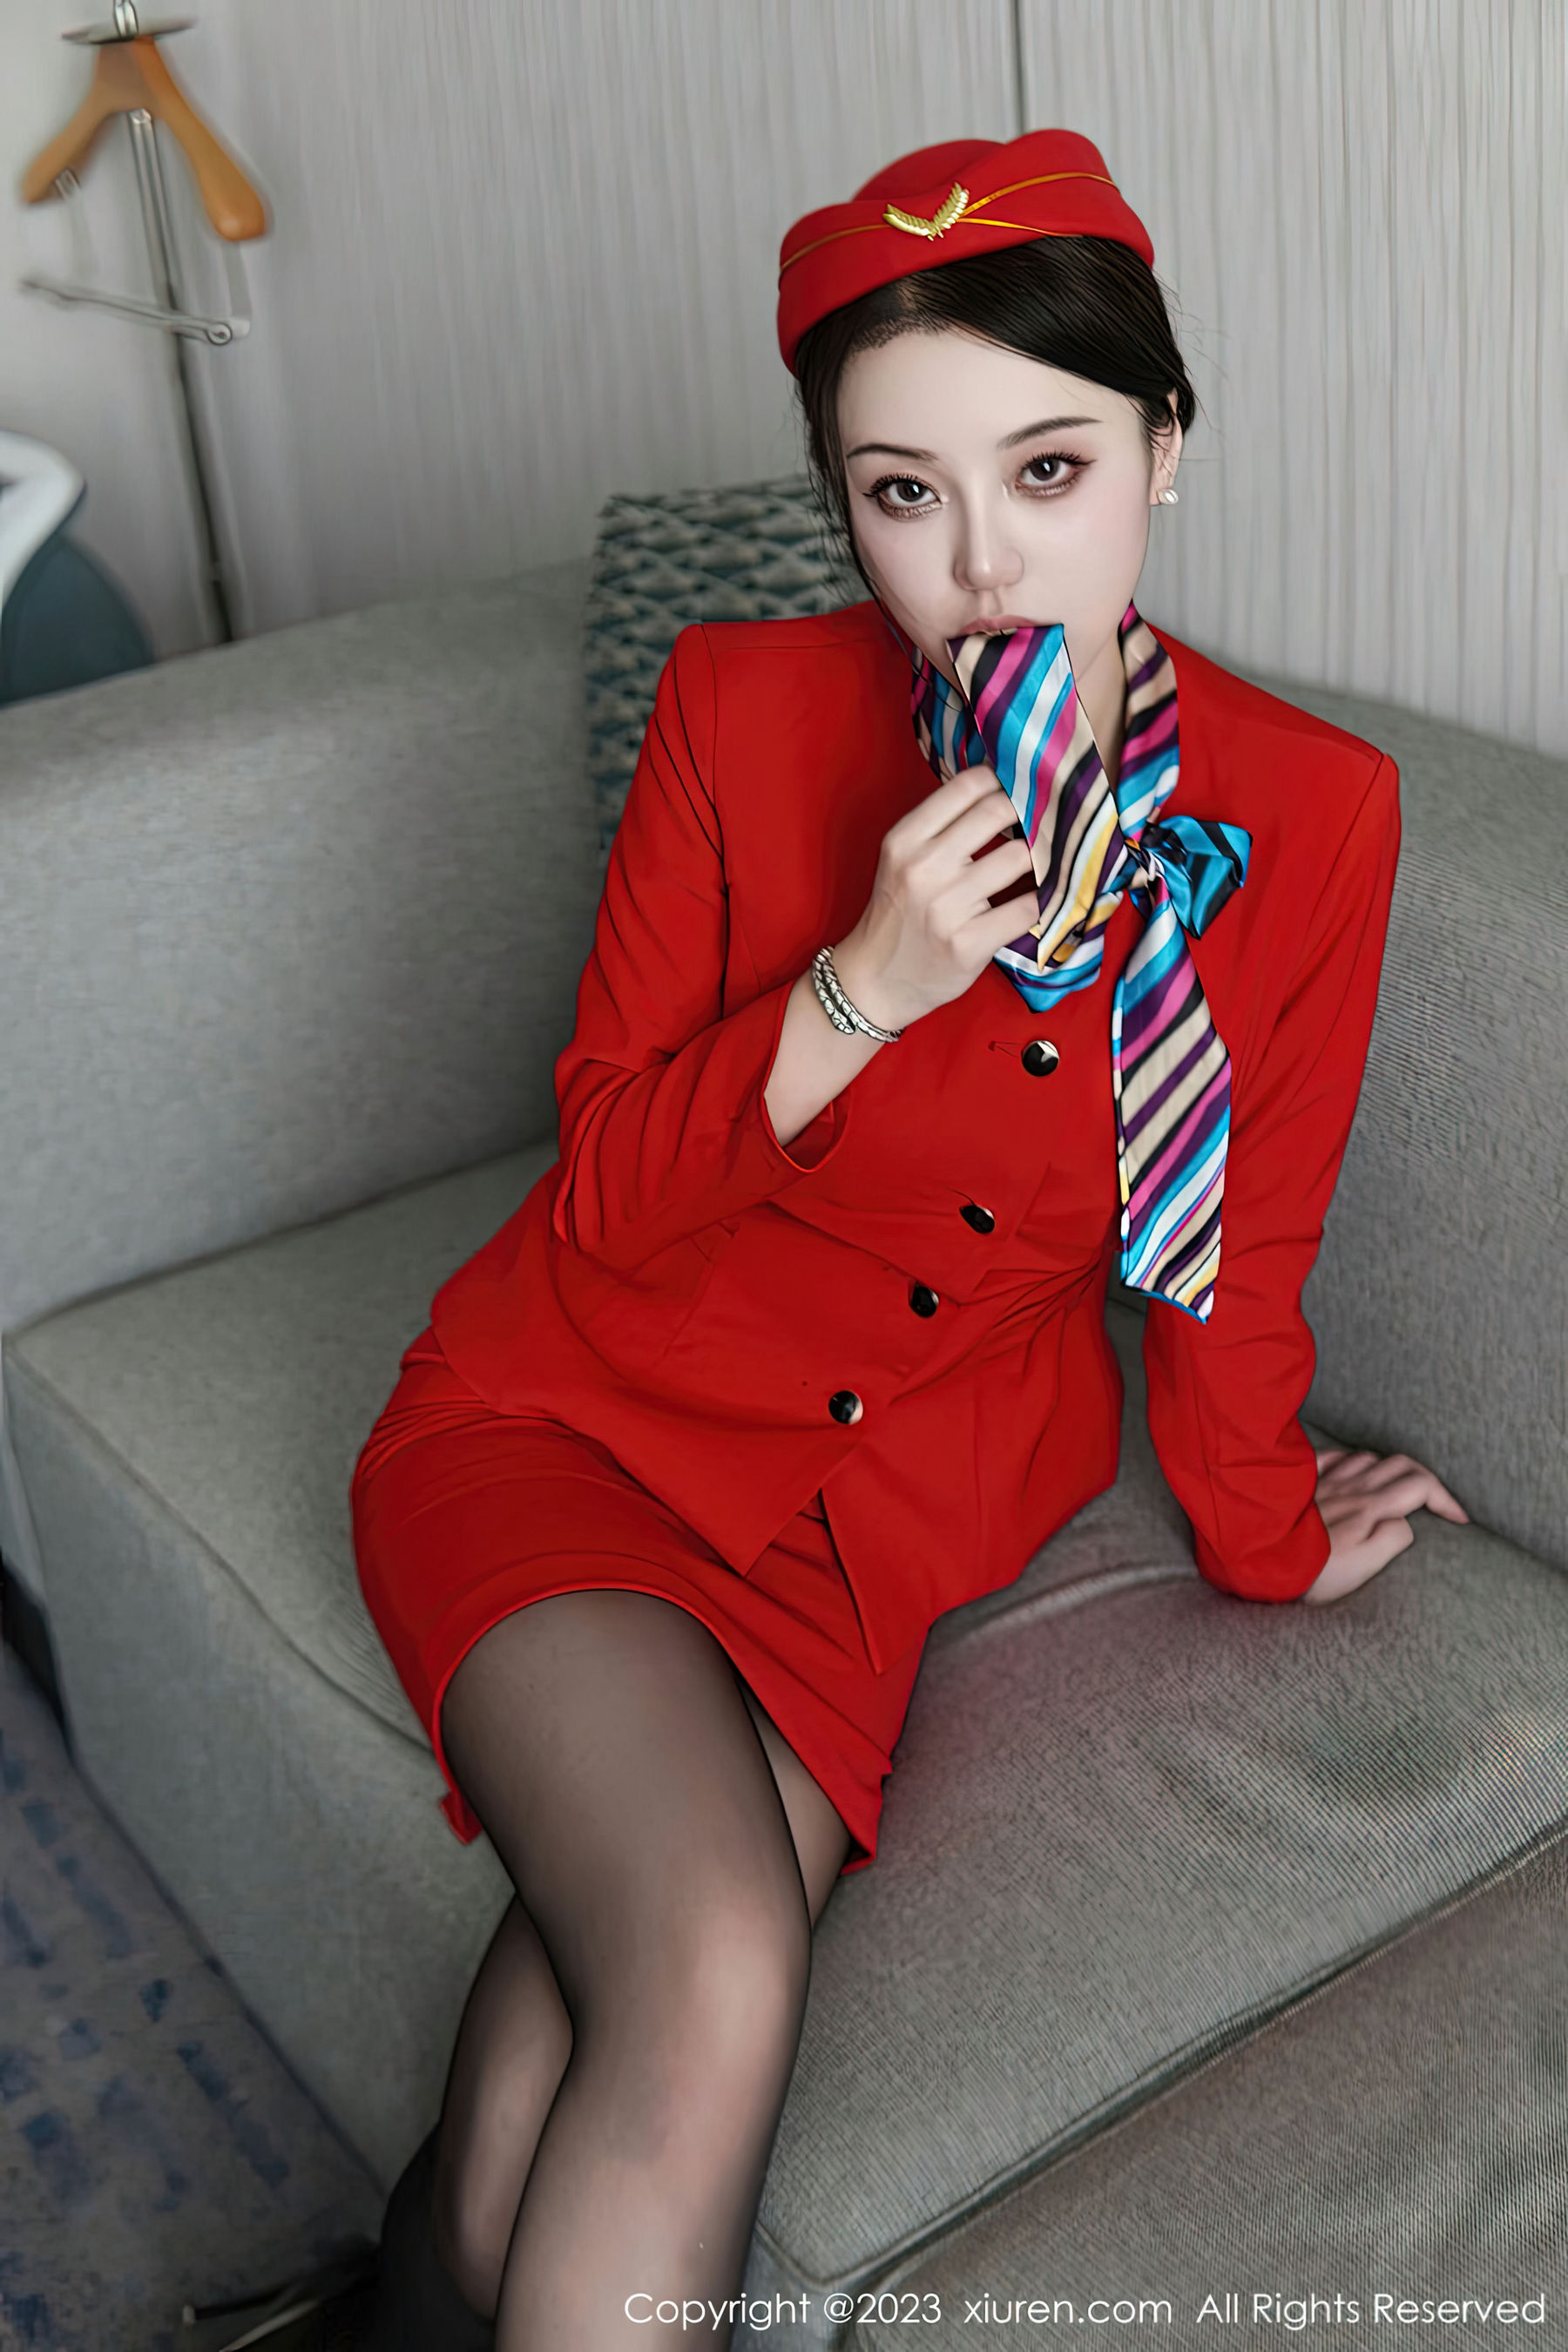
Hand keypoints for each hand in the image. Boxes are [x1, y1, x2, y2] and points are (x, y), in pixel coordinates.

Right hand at [830, 765, 1037, 1034]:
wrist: (876, 980)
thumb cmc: (898, 914)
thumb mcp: (902, 860)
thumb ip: (941, 827)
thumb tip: (1002, 790)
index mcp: (905, 839)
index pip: (967, 786)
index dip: (1002, 780)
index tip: (1020, 788)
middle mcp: (923, 867)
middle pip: (997, 812)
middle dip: (1028, 812)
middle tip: (1043, 819)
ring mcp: (946, 908)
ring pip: (1018, 858)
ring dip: (1040, 857)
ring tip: (1046, 860)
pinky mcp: (968, 944)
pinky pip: (1025, 909)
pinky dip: (1041, 902)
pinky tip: (1042, 899)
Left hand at [1300, 1447, 1468, 1604]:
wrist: (1257, 1557)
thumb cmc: (1311, 1570)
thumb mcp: (1364, 1565)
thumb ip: (1394, 1539)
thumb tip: (1405, 1522)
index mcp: (1371, 1505)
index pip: (1421, 1486)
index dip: (1447, 1499)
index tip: (1459, 1519)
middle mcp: (1351, 1486)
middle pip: (1400, 1464)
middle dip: (1426, 1478)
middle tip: (1435, 1500)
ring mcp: (1324, 1480)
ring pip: (1367, 1458)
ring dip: (1389, 1468)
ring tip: (1395, 1488)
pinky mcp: (1300, 1482)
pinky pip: (1329, 1457)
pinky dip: (1347, 1461)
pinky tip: (1347, 1472)